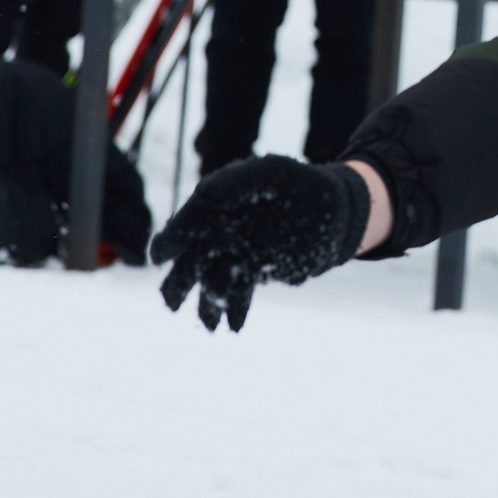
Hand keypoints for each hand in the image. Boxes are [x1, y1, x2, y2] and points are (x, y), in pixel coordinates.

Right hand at [148, 156, 372, 331]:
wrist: (337, 211)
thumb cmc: (304, 184)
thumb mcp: (273, 172)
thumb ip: (237, 181)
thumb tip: (204, 195)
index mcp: (219, 201)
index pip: (190, 221)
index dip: (172, 238)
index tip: (159, 257)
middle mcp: (222, 228)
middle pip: (194, 257)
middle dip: (180, 281)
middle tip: (171, 303)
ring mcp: (237, 251)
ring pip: (213, 280)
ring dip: (207, 303)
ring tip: (209, 326)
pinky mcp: (255, 270)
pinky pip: (239, 291)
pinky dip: (235, 309)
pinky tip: (234, 326)